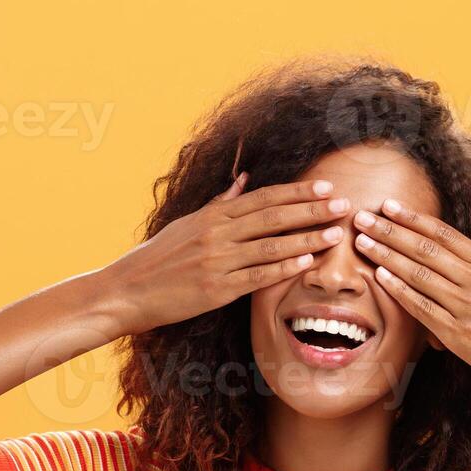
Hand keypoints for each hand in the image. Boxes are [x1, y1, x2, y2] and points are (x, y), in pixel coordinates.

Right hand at [96, 176, 349, 334]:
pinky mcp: (217, 290)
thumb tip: (243, 180)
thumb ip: (219, 204)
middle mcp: (217, 235)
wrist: (127, 290)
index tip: (324, 187)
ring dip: (307, 238)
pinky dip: (283, 267)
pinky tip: (307, 262)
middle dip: (311, 210)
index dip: (296, 192)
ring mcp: (218, 262)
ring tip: (335, 233)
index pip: (263, 198)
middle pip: (273, 217)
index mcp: (213, 217)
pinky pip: (257, 276)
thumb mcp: (187, 224)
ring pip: (271, 245)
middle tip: (343, 204)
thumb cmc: (158, 257)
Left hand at [352, 199, 470, 404]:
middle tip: (362, 217)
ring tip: (361, 241)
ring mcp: (466, 307)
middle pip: (425, 249)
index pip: (444, 234)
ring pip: (419, 274)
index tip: (390, 206)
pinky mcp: (458, 335)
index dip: (414, 218)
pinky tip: (380, 277)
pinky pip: (422, 308)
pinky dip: (399, 290)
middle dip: (390, 231)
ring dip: (386, 255)